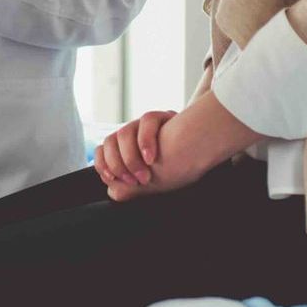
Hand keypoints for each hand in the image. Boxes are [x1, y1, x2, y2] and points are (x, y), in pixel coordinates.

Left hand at [102, 113, 217, 202]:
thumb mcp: (150, 186)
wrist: (204, 158)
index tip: (112, 178)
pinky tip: (152, 158)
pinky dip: (145, 141)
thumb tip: (111, 190)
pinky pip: (146, 121)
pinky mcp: (163, 116)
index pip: (104, 149)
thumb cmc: (178, 172)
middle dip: (117, 164)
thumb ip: (127, 189)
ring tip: (145, 176)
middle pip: (110, 140)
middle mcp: (136, 135)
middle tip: (133, 180)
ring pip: (124, 132)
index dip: (103, 163)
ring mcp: (148, 125)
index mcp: (129, 150)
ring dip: (130, 158)